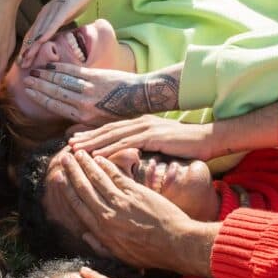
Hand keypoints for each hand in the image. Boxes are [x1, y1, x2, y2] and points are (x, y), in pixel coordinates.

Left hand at [18, 0, 102, 67]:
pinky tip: (42, 41)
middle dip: (26, 51)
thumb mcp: (64, 17)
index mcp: (45, 16)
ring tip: (27, 57)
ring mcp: (54, 10)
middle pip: (34, 34)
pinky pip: (54, 22)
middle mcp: (46, 13)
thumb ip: (56, 26)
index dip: (27, 49)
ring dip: (33, 45)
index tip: (22, 63)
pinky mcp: (64, 8)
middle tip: (21, 65)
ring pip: (41, 30)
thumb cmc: (76, 0)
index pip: (33, 35)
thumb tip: (53, 40)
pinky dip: (47, 32)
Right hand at [23, 64, 178, 126]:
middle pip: (54, 92)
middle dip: (39, 85)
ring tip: (34, 71)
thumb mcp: (103, 125)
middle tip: (27, 79)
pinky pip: (73, 72)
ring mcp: (88, 88)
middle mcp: (83, 103)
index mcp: (84, 117)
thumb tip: (68, 137)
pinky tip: (51, 65)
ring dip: (46, 76)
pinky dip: (60, 68)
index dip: (40, 98)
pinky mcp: (95, 76)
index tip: (29, 91)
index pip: (55, 106)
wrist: (140, 96)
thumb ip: (84, 127)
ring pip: (61, 81)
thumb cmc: (122, 113)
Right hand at [59, 150, 215, 276]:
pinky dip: (106, 165)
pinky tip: (99, 157)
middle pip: (84, 189)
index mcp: (102, 230)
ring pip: (97, 179)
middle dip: (73, 173)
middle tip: (64, 159)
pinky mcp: (135, 193)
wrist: (176, 244)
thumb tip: (84, 234)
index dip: (67, 191)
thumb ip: (100, 245)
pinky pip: (116, 175)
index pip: (79, 206)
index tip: (59, 180)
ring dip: (86, 164)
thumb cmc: (151, 253)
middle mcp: (107, 214)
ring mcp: (121, 202)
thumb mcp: (121, 255)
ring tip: (78, 153)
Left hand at [68, 115, 215, 159]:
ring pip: (113, 135)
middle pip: (107, 130)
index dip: (92, 134)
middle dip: (87, 137)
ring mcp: (146, 127)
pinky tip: (98, 156)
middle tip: (68, 145)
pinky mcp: (153, 135)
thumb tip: (133, 155)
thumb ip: (145, 147)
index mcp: (140, 123)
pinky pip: (126, 143)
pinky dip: (110, 149)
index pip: (111, 128)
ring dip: (93, 143)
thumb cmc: (187, 145)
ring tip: (76, 151)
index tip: (76, 141)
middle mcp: (140, 122)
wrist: (209, 139)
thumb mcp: (161, 144)